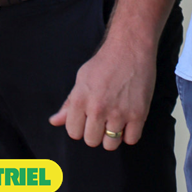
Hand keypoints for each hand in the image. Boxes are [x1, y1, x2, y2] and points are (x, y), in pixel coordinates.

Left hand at [49, 35, 156, 150]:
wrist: (130, 47)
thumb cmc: (104, 62)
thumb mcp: (81, 78)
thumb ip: (68, 103)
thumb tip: (54, 121)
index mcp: (80, 99)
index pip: (73, 132)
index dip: (80, 127)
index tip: (86, 119)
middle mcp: (97, 108)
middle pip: (91, 140)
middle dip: (96, 132)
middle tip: (102, 119)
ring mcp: (118, 112)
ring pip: (111, 144)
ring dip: (112, 136)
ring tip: (115, 120)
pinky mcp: (138, 114)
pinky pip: (131, 140)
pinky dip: (130, 133)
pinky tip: (128, 120)